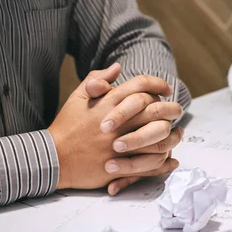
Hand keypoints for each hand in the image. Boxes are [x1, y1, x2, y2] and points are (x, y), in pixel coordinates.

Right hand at [49, 65, 179, 190]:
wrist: (54, 158)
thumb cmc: (67, 125)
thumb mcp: (78, 97)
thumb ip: (97, 78)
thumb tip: (118, 66)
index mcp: (109, 102)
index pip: (141, 85)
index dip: (157, 84)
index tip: (166, 89)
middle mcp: (119, 122)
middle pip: (156, 110)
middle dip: (172, 109)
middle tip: (178, 110)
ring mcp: (121, 144)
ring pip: (158, 138)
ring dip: (172, 136)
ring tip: (178, 134)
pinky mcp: (121, 166)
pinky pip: (150, 164)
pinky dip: (164, 163)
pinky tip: (172, 159)